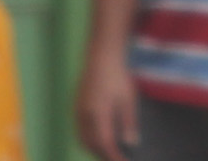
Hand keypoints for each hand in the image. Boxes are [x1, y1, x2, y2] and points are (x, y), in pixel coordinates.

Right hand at [76, 42, 139, 159]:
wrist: (100, 57)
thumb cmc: (118, 77)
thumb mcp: (128, 99)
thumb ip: (128, 122)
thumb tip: (131, 143)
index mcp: (98, 115)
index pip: (105, 144)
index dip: (114, 157)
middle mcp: (84, 116)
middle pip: (91, 145)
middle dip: (104, 155)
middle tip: (118, 158)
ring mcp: (78, 112)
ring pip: (83, 139)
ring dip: (94, 149)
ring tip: (108, 153)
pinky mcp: (76, 108)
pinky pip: (80, 131)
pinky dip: (88, 140)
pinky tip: (98, 140)